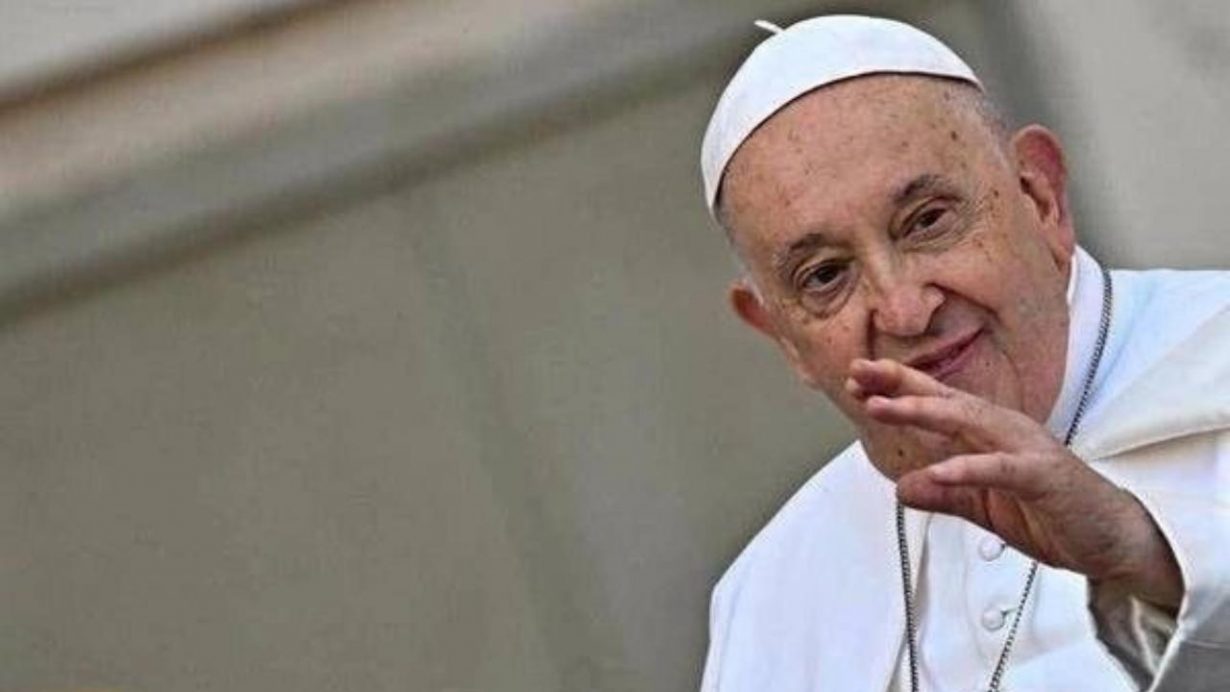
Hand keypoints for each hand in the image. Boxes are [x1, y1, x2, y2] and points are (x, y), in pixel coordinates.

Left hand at [846, 358, 1184, 608]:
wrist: (1110, 538)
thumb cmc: (1049, 511)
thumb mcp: (982, 507)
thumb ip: (944, 495)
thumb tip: (903, 488)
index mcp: (987, 433)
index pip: (935, 401)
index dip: (896, 387)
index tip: (855, 379)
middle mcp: (1004, 430)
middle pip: (945, 399)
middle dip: (900, 384)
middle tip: (858, 374)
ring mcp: (1025, 449)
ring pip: (969, 422)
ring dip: (924, 412)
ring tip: (884, 408)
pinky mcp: (1044, 477)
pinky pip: (1001, 469)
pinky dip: (969, 468)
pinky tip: (938, 471)